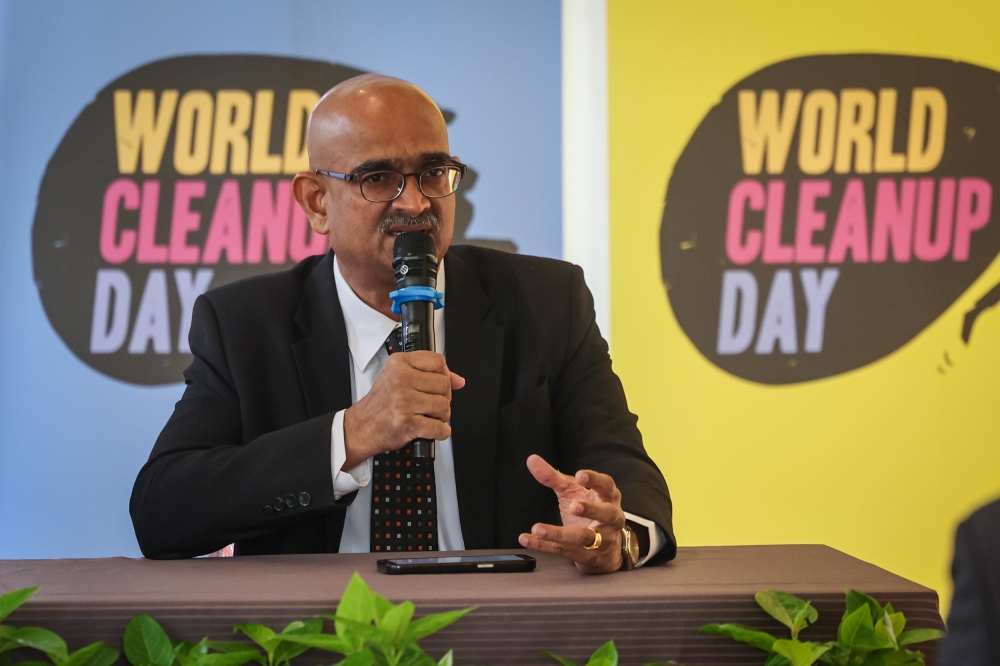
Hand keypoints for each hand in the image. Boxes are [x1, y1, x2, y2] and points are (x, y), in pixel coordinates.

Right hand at [343, 351, 464, 468]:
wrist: (361, 427)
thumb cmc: (380, 404)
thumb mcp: (398, 378)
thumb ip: (429, 374)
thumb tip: (459, 381)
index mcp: (399, 364)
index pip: (437, 361)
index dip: (445, 374)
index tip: (441, 383)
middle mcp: (401, 380)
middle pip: (444, 385)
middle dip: (443, 398)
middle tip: (431, 404)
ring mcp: (404, 402)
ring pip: (444, 406)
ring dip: (441, 416)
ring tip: (428, 416)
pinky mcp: (407, 423)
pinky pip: (439, 427)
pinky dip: (440, 432)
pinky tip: (431, 430)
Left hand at [518, 454, 625, 573]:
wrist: (605, 548)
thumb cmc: (588, 510)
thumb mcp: (573, 491)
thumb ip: (553, 477)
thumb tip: (531, 459)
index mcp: (608, 497)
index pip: (606, 486)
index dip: (595, 480)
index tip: (580, 476)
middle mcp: (610, 519)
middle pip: (606, 514)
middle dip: (591, 510)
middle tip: (574, 506)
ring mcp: (601, 540)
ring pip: (583, 537)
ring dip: (560, 534)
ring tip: (538, 528)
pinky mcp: (587, 556)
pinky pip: (564, 551)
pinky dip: (544, 546)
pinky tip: (528, 539)